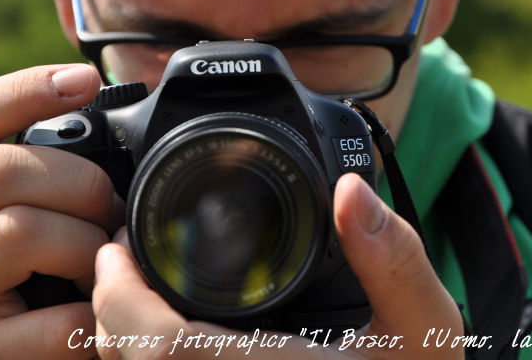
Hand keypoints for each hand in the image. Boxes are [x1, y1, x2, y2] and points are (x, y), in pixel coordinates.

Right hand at [0, 64, 120, 358]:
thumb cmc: (31, 293)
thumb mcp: (35, 222)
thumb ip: (53, 180)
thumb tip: (123, 127)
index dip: (27, 88)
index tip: (87, 79)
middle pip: (3, 168)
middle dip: (80, 184)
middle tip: (110, 212)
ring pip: (21, 230)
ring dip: (85, 249)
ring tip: (99, 272)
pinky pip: (54, 318)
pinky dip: (93, 317)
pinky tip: (95, 323)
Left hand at [91, 173, 463, 358]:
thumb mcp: (422, 330)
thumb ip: (394, 258)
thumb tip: (351, 189)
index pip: (162, 350)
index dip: (122, 296)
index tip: (118, 247)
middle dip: (109, 307)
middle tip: (119, 258)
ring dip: (118, 334)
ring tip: (132, 287)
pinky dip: (139, 357)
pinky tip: (158, 329)